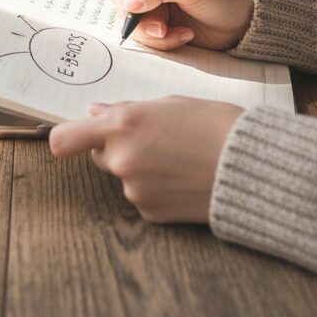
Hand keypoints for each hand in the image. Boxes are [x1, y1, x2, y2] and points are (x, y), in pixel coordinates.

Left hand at [48, 96, 243, 222]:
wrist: (251, 167)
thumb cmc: (215, 124)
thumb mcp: (171, 103)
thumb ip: (128, 110)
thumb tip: (96, 112)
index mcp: (123, 124)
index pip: (65, 139)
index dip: (66, 138)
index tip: (73, 136)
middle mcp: (121, 159)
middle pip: (99, 154)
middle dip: (118, 146)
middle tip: (155, 138)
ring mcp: (134, 189)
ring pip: (125, 175)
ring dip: (142, 167)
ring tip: (180, 157)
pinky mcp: (150, 213)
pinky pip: (143, 196)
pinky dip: (157, 188)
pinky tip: (184, 178)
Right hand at [99, 0, 253, 51]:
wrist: (241, 23)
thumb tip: (128, 2)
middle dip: (137, 14)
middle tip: (160, 24)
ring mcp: (149, 3)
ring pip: (127, 19)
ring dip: (151, 31)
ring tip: (177, 31)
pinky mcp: (155, 24)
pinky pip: (142, 36)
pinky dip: (162, 41)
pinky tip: (184, 35)